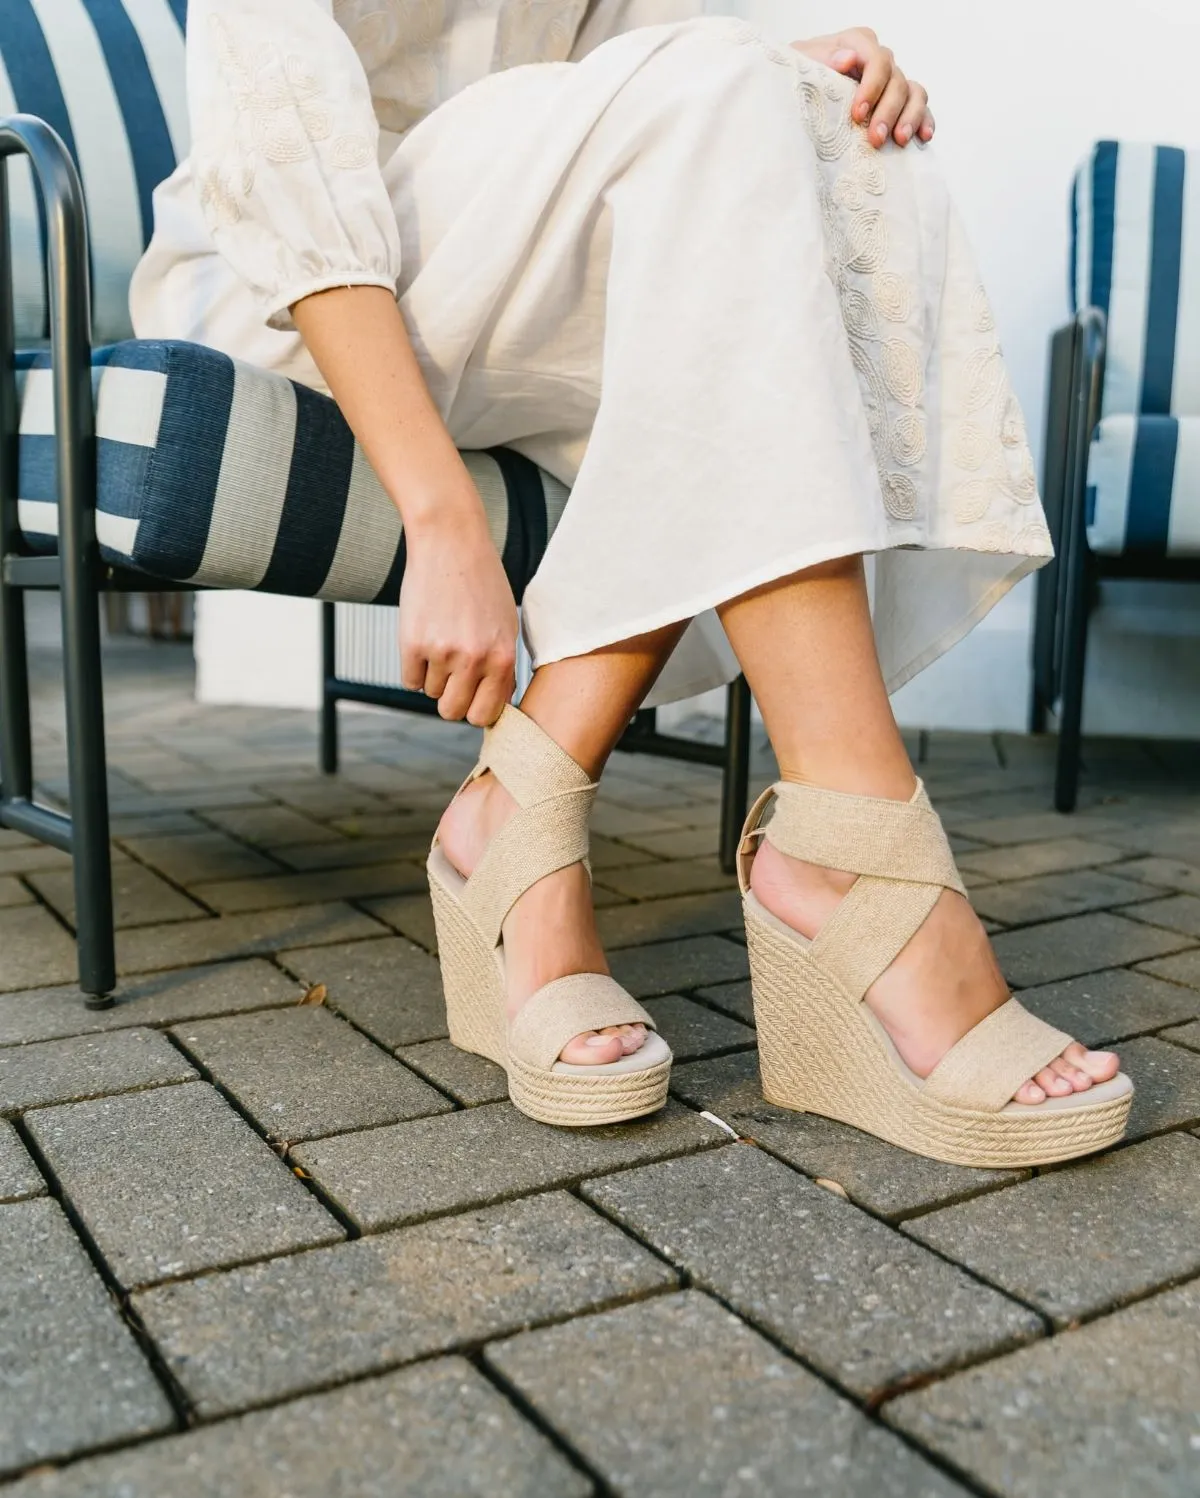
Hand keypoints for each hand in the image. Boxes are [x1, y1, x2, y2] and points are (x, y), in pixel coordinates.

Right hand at [399, 509, 517, 725]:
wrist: (451, 543)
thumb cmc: (481, 582)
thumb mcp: (506, 625)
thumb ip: (501, 667)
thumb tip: (494, 706)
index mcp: (503, 658)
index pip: (485, 714)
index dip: (476, 708)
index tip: (472, 696)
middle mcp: (475, 659)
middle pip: (453, 712)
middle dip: (451, 699)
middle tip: (451, 675)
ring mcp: (442, 652)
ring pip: (431, 693)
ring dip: (433, 675)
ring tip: (441, 640)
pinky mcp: (413, 643)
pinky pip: (409, 680)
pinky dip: (414, 667)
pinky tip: (424, 640)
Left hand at [790, 28, 932, 148]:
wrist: (796, 92)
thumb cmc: (799, 77)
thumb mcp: (800, 64)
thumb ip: (821, 58)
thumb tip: (847, 59)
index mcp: (857, 44)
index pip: (877, 61)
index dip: (872, 87)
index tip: (857, 115)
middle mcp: (879, 60)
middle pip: (897, 80)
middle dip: (888, 111)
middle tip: (876, 139)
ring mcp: (890, 80)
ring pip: (914, 92)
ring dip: (910, 117)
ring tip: (900, 140)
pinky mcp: (898, 100)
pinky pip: (919, 106)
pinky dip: (924, 120)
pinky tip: (923, 137)